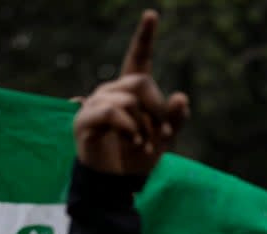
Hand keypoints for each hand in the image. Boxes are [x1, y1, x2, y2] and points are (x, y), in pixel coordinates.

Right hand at [73, 9, 188, 175]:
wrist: (117, 184)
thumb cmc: (138, 158)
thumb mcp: (163, 139)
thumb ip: (174, 119)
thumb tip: (182, 98)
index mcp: (131, 92)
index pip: (138, 59)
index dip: (144, 37)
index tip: (152, 14)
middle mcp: (111, 92)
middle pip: (140, 82)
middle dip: (157, 109)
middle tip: (163, 134)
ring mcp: (95, 104)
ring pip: (128, 99)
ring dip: (144, 125)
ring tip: (144, 145)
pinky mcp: (84, 119)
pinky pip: (113, 113)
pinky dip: (129, 128)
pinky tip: (134, 141)